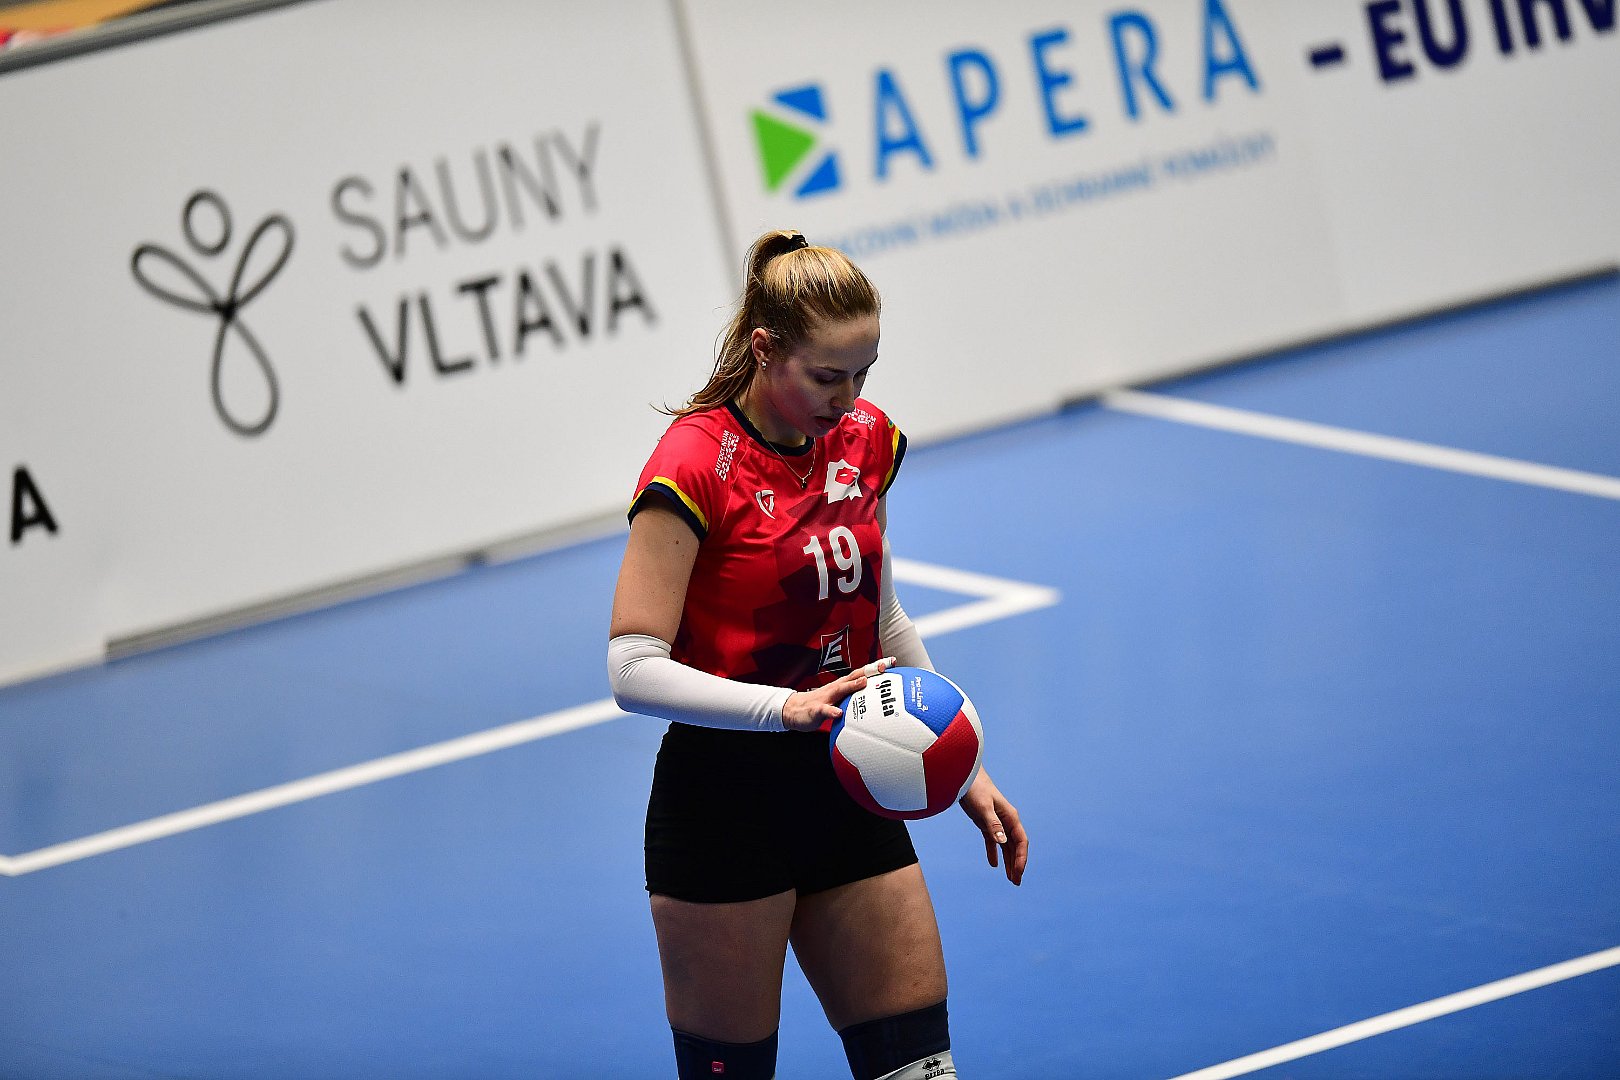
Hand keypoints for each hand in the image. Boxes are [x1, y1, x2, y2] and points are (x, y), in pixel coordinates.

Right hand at [781, 657, 896, 731]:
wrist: (793, 710)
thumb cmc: (819, 704)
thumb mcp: (839, 700)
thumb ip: (853, 698)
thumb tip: (874, 700)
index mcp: (842, 686)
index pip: (862, 674)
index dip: (876, 668)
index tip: (892, 661)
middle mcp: (835, 688)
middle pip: (854, 676)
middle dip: (869, 671)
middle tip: (884, 665)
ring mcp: (825, 698)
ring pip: (840, 689)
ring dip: (852, 685)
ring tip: (864, 682)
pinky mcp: (816, 710)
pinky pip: (824, 710)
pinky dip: (832, 711)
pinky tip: (838, 713)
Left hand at [959, 768, 1026, 885]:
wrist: (964, 775)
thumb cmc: (975, 788)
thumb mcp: (983, 807)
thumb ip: (993, 824)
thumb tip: (1003, 842)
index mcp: (1010, 817)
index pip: (1021, 842)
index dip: (1022, 858)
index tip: (1019, 873)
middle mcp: (1006, 821)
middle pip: (1015, 846)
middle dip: (1017, 864)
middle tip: (1016, 882)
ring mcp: (996, 822)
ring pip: (1005, 846)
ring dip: (1008, 861)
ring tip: (1010, 878)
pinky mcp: (985, 822)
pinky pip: (992, 841)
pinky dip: (994, 853)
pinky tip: (993, 865)